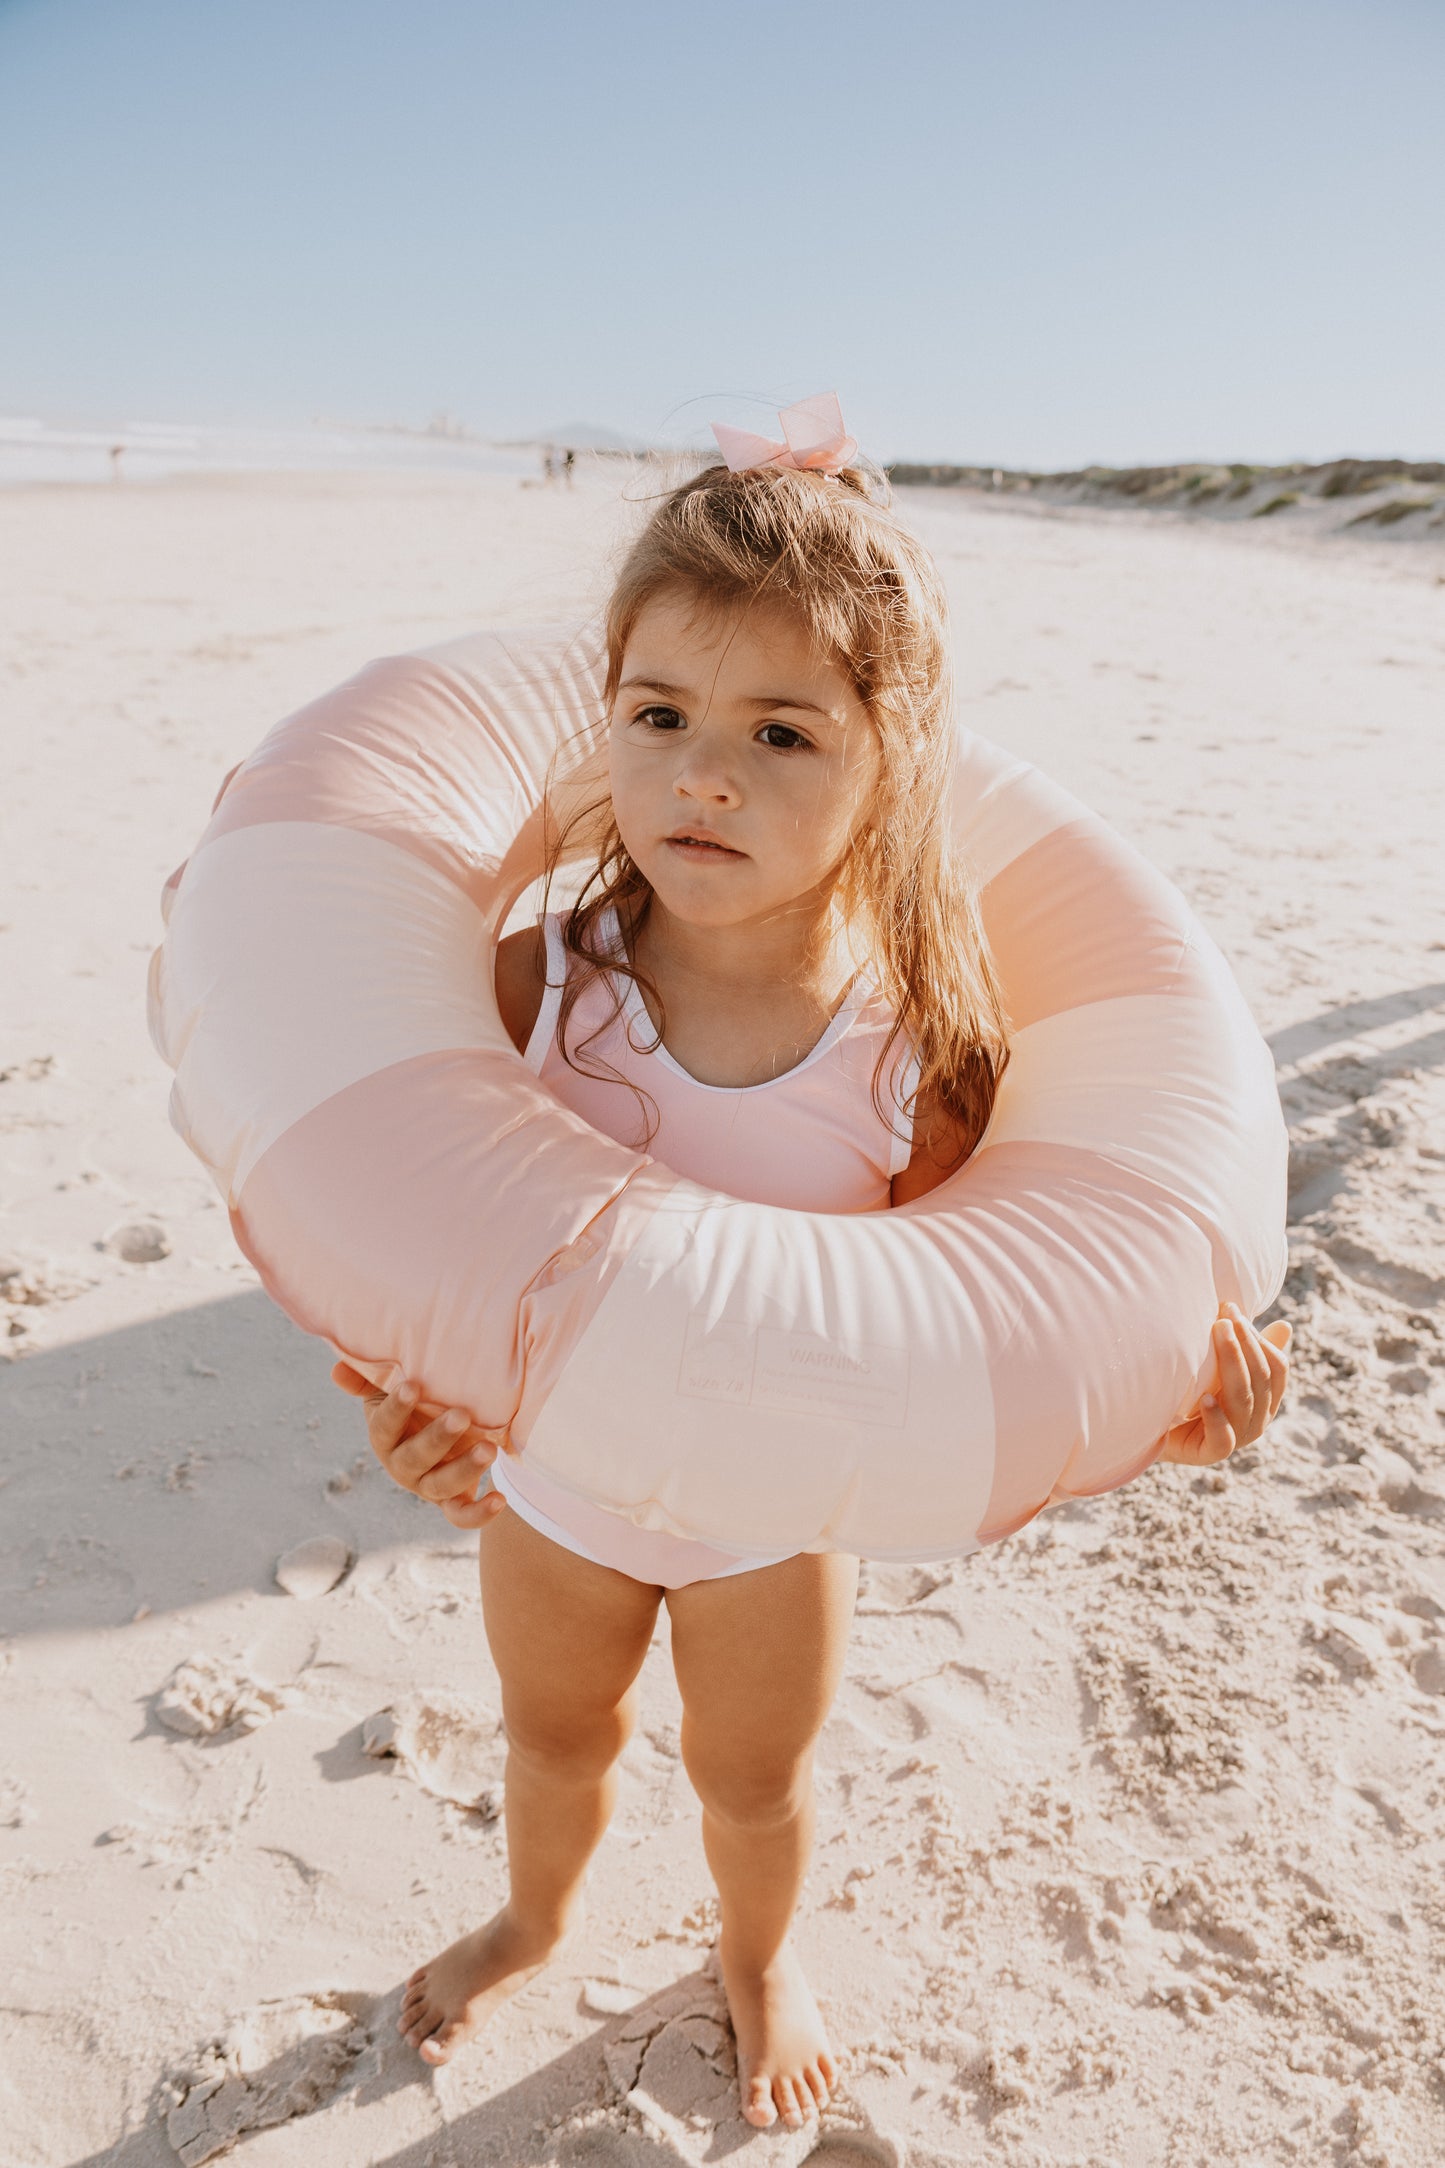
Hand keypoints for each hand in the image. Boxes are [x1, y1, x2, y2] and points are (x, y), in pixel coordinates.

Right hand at [330, 1361, 508, 1530]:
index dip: (396, 1409)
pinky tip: (498, 1498)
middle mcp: (403, 1467)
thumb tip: (337, 1370)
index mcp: (385, 1439)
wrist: (446, 1435)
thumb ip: (368, 1381)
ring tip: (489, 1449)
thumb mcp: (392, 1391)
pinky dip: (478, 1513)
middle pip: (414, 1458)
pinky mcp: (452, 1501)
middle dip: (438, 1438)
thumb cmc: (416, 1407)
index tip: (413, 1386)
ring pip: (441, 1485)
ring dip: (465, 1469)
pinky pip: (461, 1515)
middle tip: (462, 1415)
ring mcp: (428, 1486)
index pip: (384, 1427)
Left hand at [1157, 1303, 1291, 1467]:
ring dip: (1231, 1365)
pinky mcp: (1211, 1453)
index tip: (1233, 1311)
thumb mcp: (1219, 1367)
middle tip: (1222, 1319)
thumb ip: (1248, 1348)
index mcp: (1265, 1398)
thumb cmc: (1190, 1391)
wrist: (1152, 1425)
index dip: (1259, 1338)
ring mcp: (1237, 1438)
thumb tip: (1287, 1325)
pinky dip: (1216, 1417)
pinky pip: (1222, 1439)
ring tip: (1216, 1337)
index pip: (1277, 1367)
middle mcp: (1257, 1419)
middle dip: (1244, 1344)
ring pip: (1243, 1401)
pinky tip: (1205, 1397)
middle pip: (1261, 1380)